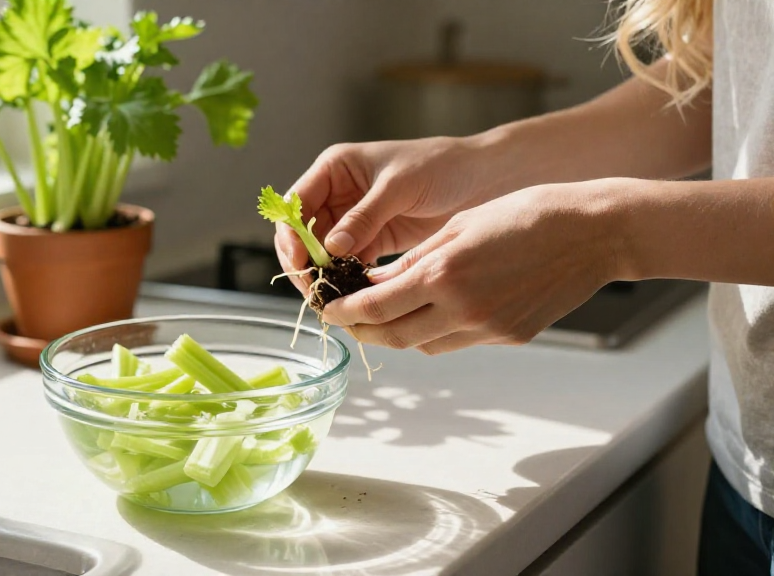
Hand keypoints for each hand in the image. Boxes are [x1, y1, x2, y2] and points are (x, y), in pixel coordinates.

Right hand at [275, 138, 498, 292]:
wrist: (481, 178)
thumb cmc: (441, 166)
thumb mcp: (398, 186)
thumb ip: (363, 217)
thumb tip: (330, 248)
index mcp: (334, 169)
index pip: (296, 204)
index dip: (291, 235)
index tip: (301, 263)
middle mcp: (336, 194)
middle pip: (302, 234)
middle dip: (304, 263)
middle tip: (316, 291)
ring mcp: (352, 220)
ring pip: (321, 254)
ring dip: (324, 276)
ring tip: (333, 300)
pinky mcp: (371, 241)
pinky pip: (347, 265)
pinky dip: (346, 281)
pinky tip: (353, 297)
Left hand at [320, 179, 628, 353]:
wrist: (592, 233)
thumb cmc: (524, 214)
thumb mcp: (457, 227)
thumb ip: (414, 261)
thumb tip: (376, 283)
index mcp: (442, 275)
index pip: (374, 307)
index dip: (344, 313)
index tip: (328, 310)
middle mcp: (461, 310)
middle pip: (392, 337)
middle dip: (363, 332)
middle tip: (347, 320)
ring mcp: (487, 329)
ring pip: (424, 345)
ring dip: (399, 333)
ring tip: (386, 314)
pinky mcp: (509, 337)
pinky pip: (457, 342)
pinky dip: (436, 331)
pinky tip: (434, 312)